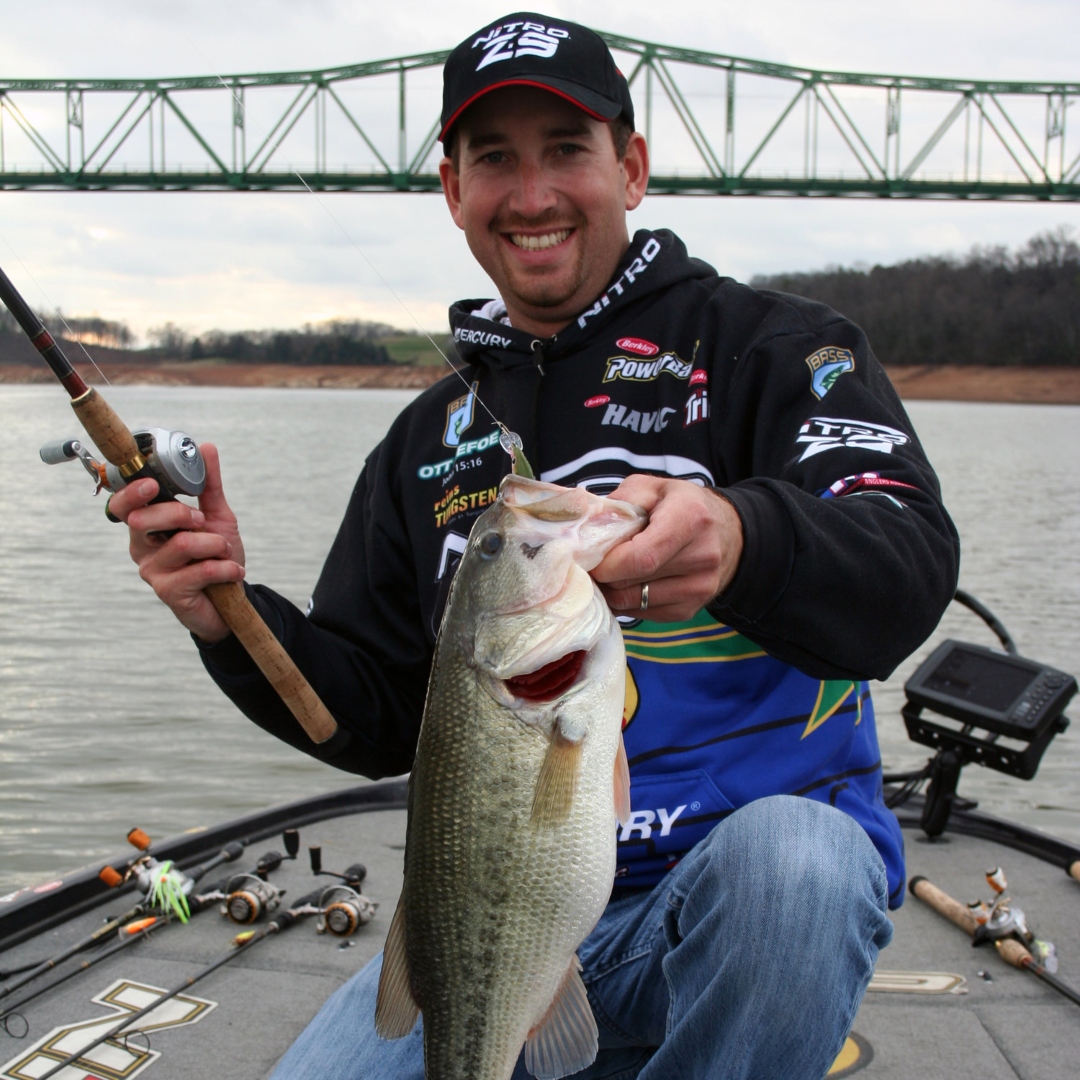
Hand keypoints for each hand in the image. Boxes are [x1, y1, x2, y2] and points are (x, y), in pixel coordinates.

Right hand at [108, 443, 245, 642]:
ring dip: (215, 544)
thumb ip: (208, 484)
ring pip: (182, 543)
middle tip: (203, 522)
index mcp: (147, 525)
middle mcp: (142, 547)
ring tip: (225, 552)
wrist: (231, 599)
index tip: (153, 484)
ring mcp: (152, 571)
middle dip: (181, 514)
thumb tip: (206, 448)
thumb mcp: (217, 517)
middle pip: (144, 520)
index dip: (133, 493)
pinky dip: (226, 567)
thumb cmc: (216, 557)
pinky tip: (233, 572)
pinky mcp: (168, 592)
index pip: (122, 505)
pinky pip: (200, 570)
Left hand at [591, 476, 743, 621]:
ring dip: (611, 589)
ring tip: (610, 570)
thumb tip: (588, 530)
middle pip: (632, 582)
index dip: (607, 563)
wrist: (727, 533)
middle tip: (591, 561)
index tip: (588, 557)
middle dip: (603, 575)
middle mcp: (702, 557)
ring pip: (632, 602)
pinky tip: (629, 581)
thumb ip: (619, 504)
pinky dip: (626, 600)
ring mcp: (699, 588)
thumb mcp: (652, 488)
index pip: (641, 557)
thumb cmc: (681, 506)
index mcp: (690, 519)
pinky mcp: (691, 610)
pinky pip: (642, 613)